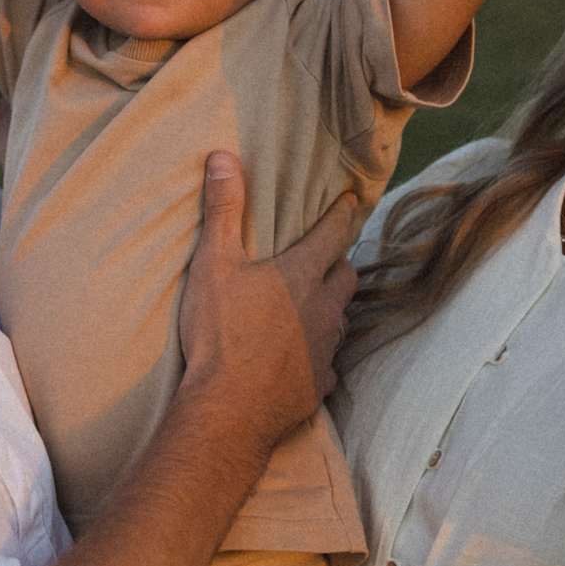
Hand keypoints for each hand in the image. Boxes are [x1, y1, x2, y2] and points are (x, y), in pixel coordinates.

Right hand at [178, 153, 358, 459]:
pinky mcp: (317, 384)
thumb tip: (224, 157)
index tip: (350, 200)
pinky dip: (320, 355)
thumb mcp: (213, 263)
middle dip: (340, 262)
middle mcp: (323, 309)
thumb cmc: (220, 333)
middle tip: (330, 255)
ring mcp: (324, 349)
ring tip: (318, 304)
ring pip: (341, 320)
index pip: (333, 233)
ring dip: (332, 308)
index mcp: (301, 275)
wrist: (229, 408)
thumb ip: (223, 210)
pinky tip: (308, 359)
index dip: (341, 213)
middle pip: (346, 277)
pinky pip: (327, 364)